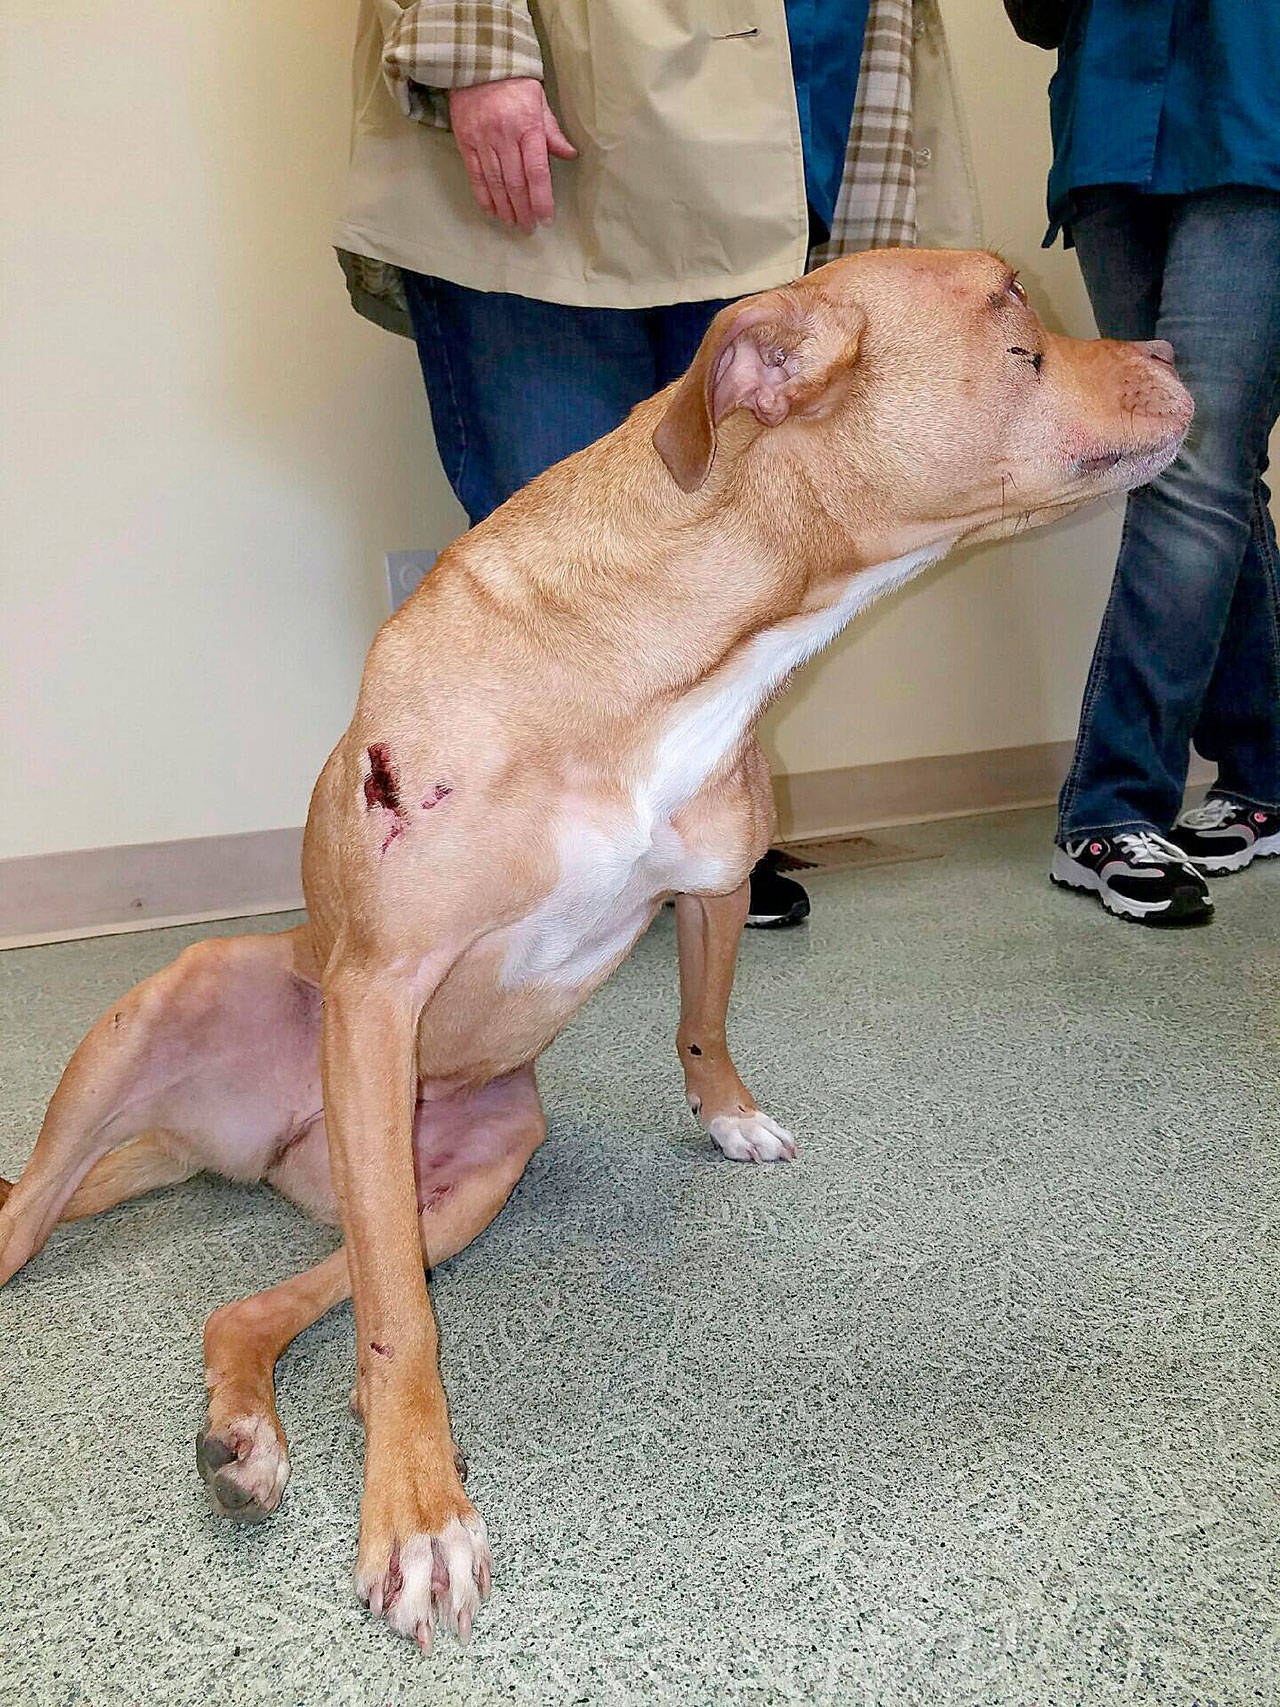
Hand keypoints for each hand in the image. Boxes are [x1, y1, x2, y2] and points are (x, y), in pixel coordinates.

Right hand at [447, 78, 576, 231]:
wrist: (477, 62)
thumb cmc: (514, 83)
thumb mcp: (539, 101)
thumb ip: (552, 131)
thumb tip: (571, 155)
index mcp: (527, 126)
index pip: (536, 171)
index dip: (541, 198)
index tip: (546, 218)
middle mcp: (504, 136)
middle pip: (515, 183)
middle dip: (524, 209)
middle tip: (529, 227)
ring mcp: (483, 140)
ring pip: (495, 183)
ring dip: (505, 208)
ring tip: (512, 222)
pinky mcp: (465, 142)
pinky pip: (475, 175)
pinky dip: (484, 196)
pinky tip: (492, 210)